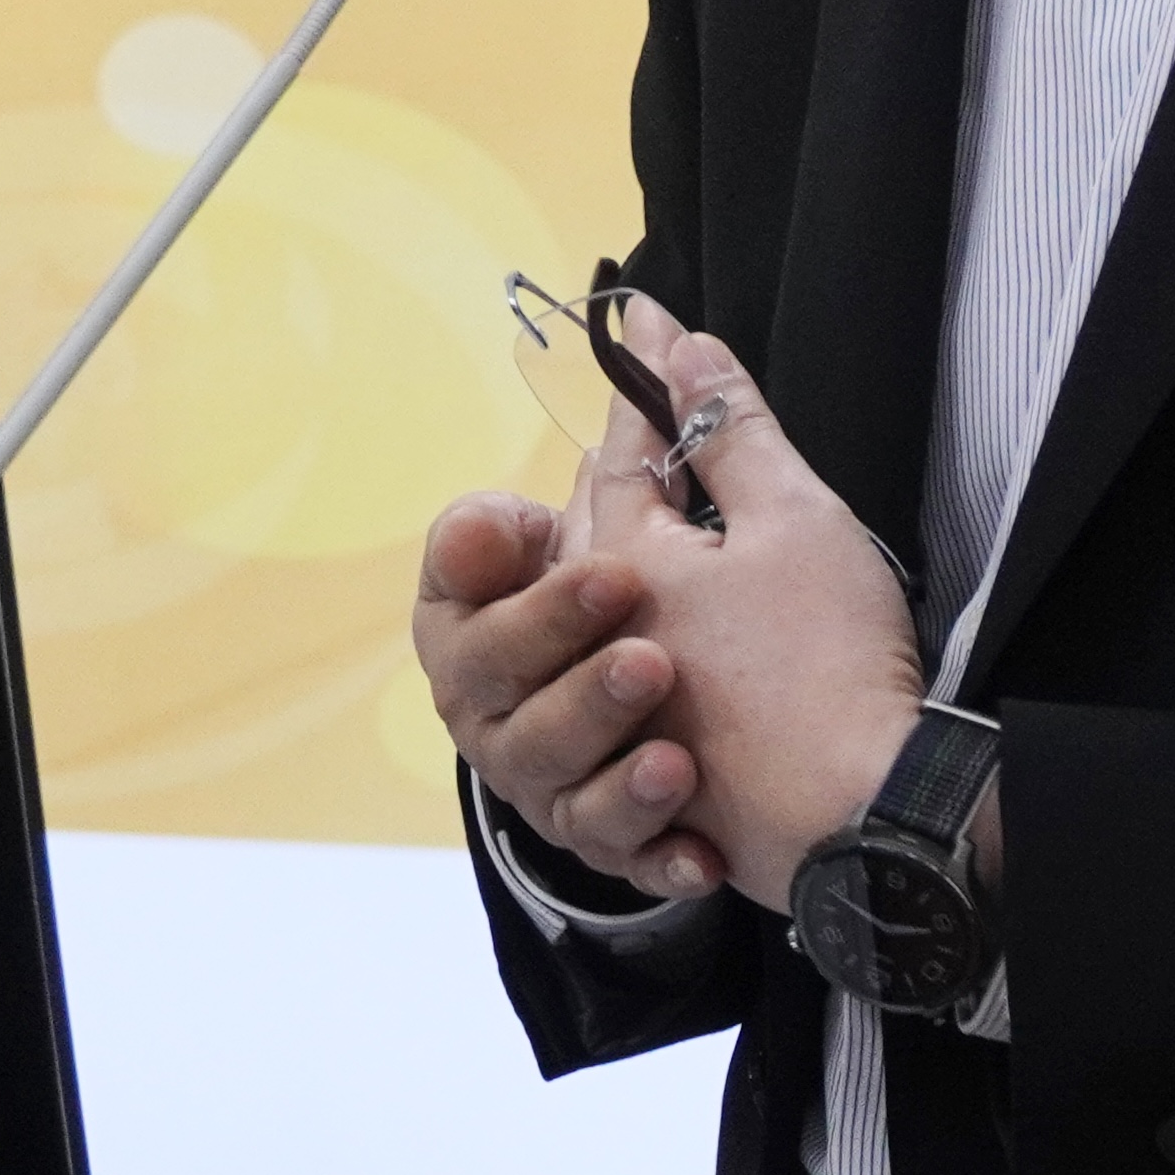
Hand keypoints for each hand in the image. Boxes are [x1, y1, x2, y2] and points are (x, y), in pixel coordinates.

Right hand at [411, 412, 723, 902]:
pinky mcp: (617, 843)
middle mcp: (502, 702)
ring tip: (670, 733)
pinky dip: (655, 847)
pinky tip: (699, 841)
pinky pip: (620, 855)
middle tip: (623, 592)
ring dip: (604, 743)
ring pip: (551, 773)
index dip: (472, 556)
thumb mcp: (671, 527)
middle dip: (551, 630)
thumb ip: (645, 440)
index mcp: (493, 616)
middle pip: (490, 674)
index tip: (524, 518)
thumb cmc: (663, 618)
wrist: (724, 741)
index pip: (450, 583)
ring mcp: (551, 780)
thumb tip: (653, 319)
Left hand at [574, 302, 931, 904]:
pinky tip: (669, 642)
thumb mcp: (793, 518)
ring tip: (648, 525)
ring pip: (600, 619)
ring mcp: (622, 712)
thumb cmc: (827, 657)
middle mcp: (603, 635)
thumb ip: (732, 429)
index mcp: (627, 561)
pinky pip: (625, 702)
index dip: (646, 385)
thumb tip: (682, 345)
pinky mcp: (658, 774)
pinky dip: (638, 655)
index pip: (624, 452)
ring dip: (619, 566)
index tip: (646, 323)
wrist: (857, 815)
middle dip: (619, 470)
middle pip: (596, 534)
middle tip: (642, 417)